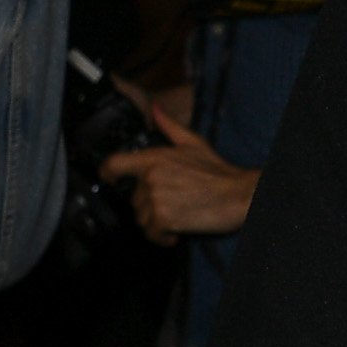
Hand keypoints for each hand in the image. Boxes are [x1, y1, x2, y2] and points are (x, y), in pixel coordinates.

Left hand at [100, 107, 258, 243]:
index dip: (107, 173)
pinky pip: (152, 233)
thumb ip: (170, 127)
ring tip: (177, 218)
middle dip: (151, 207)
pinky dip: (163, 237)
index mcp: (155, 158)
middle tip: (173, 205)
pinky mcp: (164, 218)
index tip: (109, 180)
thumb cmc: (220, 173)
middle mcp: (151, 177)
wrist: (239, 195)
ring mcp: (156, 198)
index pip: (115, 163)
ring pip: (142, 218)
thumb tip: (155, 109)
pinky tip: (176, 233)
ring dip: (157, 223)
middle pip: (134, 200)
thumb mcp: (194, 144)